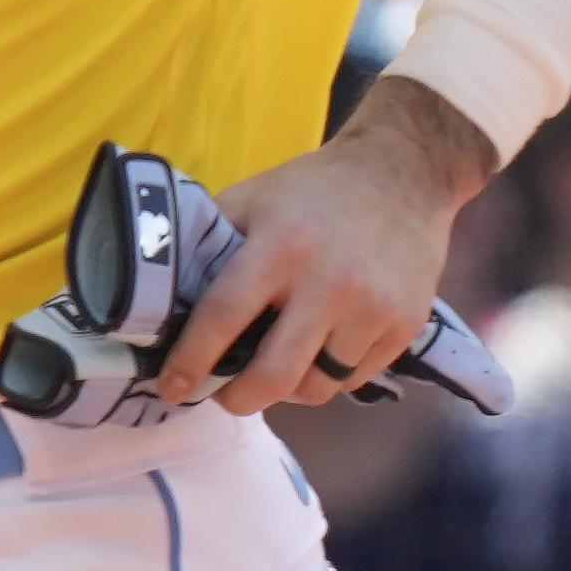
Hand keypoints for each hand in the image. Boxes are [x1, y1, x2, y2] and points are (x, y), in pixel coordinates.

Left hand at [162, 88, 487, 412]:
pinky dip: (329, 375)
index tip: (171, 387)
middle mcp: (330, 283)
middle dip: (238, 399)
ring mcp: (372, 309)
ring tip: (275, 370)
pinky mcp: (404, 327)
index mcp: (282, 246)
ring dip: (287, 389)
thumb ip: (213, 243)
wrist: (405, 172)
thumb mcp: (255, 198)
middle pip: (274, 375)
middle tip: (224, 397)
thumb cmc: (315, 189)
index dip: (191, 360)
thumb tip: (166, 297)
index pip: (224, 316)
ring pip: (316, 387)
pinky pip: (353, 379)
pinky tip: (318, 352)